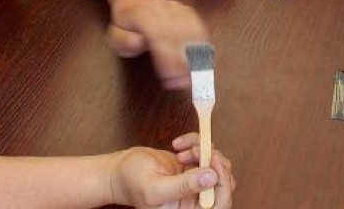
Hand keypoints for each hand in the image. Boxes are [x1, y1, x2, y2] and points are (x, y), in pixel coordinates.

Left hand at [108, 0, 209, 89]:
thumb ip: (124, 42)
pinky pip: (200, 28)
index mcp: (142, 14)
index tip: (170, 79)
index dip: (166, 58)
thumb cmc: (127, 25)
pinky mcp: (189, 12)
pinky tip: (203, 61)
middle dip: (183, 62)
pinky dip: (203, 46)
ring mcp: (177, 8)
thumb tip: (140, 42)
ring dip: (196, 55)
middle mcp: (162, 8)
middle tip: (185, 83)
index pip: (158, 35)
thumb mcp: (115, 36)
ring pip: (192, 30)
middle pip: (178, 35)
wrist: (138, 2)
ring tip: (195, 76)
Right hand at [111, 135, 234, 208]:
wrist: (120, 170)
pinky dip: (197, 142)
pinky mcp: (194, 166)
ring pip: (217, 165)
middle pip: (223, 183)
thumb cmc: (132, 183)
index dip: (222, 183)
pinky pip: (207, 152)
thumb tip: (211, 177)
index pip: (219, 204)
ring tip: (182, 150)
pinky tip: (179, 144)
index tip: (213, 160)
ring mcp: (196, 183)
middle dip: (213, 162)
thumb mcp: (155, 188)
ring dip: (203, 151)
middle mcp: (195, 201)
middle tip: (197, 150)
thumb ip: (183, 185)